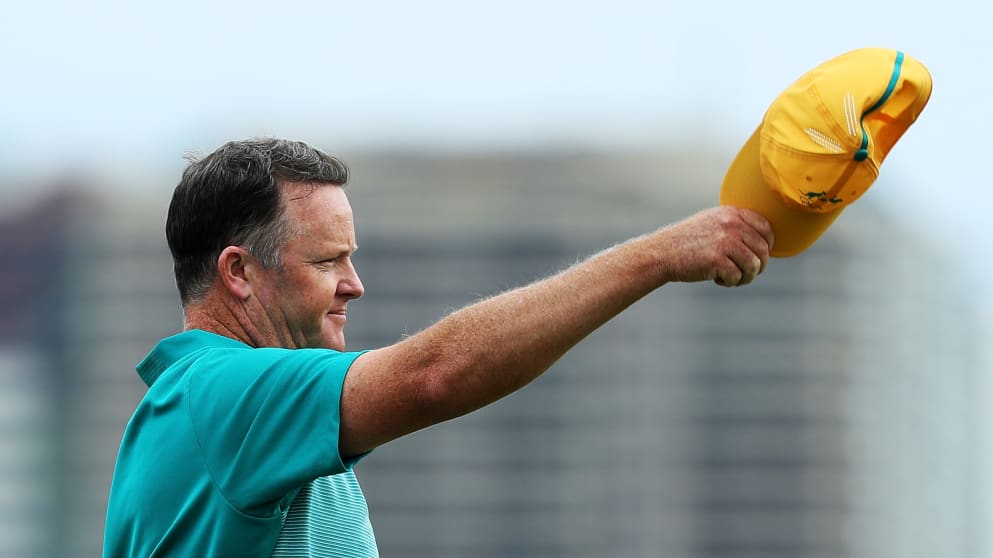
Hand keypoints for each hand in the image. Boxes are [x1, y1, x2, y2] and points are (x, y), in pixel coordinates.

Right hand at [656, 206, 773, 286]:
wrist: (662, 252)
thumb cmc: (688, 241)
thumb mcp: (712, 222)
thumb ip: (736, 225)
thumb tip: (764, 242)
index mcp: (732, 213)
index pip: (767, 228)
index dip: (767, 246)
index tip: (758, 256)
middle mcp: (731, 225)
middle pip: (763, 250)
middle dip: (758, 266)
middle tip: (745, 273)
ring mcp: (724, 241)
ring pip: (754, 266)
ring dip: (745, 277)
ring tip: (731, 278)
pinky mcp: (717, 260)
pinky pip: (737, 277)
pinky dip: (729, 282)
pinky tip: (716, 279)